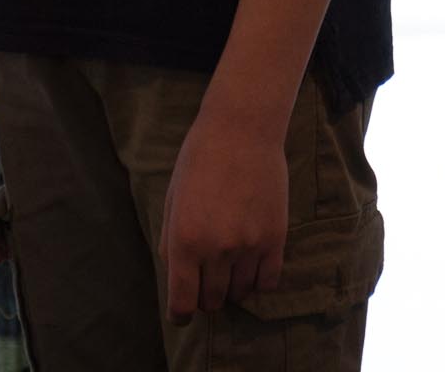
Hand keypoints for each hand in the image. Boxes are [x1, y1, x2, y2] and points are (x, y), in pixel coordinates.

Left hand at [161, 104, 290, 317]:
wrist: (241, 130)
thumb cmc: (198, 160)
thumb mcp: (172, 199)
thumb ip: (170, 241)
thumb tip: (175, 277)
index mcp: (184, 241)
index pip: (183, 301)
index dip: (181, 314)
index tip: (182, 314)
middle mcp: (216, 250)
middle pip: (212, 301)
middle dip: (205, 298)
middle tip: (205, 283)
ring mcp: (249, 246)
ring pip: (240, 293)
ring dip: (231, 289)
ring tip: (228, 270)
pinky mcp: (275, 239)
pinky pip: (268, 281)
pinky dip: (257, 281)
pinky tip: (251, 267)